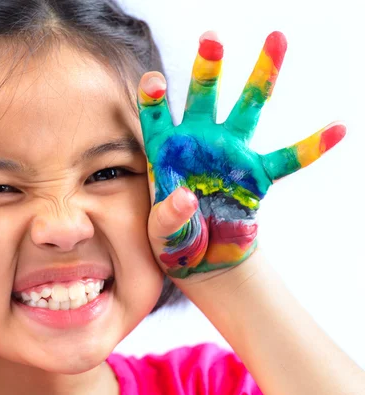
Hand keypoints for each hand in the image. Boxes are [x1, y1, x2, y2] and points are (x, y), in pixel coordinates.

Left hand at [140, 31, 344, 278]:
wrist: (202, 256)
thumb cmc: (174, 239)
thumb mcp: (162, 233)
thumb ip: (169, 217)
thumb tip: (186, 197)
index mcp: (166, 152)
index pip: (157, 117)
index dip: (156, 98)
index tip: (156, 80)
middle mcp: (199, 143)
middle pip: (203, 98)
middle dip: (207, 69)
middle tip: (211, 37)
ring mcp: (230, 155)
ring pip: (247, 110)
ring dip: (261, 76)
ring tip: (276, 39)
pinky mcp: (256, 176)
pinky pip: (288, 159)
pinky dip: (312, 147)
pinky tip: (339, 128)